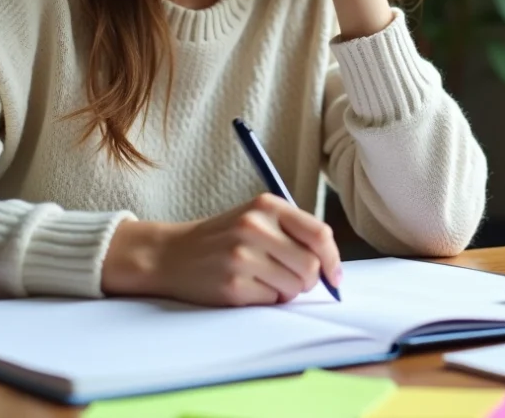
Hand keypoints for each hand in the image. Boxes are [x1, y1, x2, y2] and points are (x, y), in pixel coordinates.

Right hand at [100, 193, 342, 306]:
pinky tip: (247, 288)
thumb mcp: (256, 218)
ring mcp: (241, 256)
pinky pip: (270, 300)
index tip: (333, 276)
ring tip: (265, 281)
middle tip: (292, 281)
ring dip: (286, 291)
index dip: (332, 259)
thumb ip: (293, 232)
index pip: (319, 233)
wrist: (171, 254)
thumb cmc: (223, 238)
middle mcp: (254, 227)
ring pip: (293, 287)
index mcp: (266, 205)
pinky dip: (266, 299)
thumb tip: (331, 267)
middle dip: (308, 281)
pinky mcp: (231, 284)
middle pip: (310, 265)